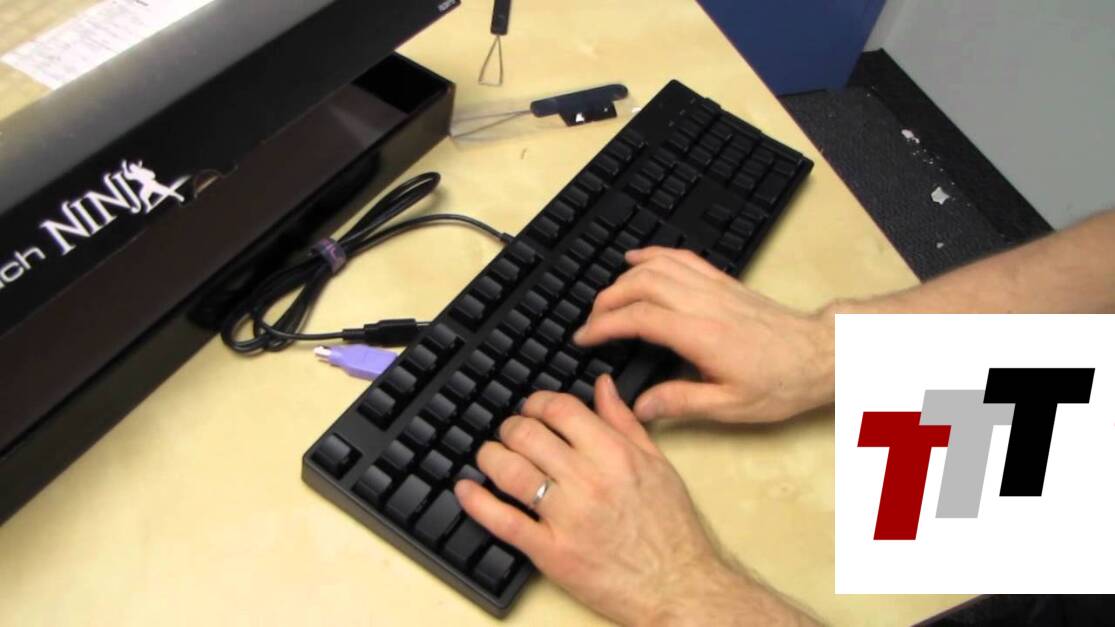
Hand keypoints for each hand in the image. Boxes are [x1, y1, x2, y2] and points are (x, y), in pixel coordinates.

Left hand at [455, 377, 810, 624]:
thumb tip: (602, 386)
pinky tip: (466, 490)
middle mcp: (589, 481)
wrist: (679, 586)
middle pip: (528, 435)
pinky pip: (503, 521)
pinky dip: (477, 502)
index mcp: (615, 455)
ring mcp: (567, 518)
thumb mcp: (657, 465)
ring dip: (490, 456)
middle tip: (508, 433)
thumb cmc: (671, 529)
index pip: (561, 409)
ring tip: (489, 456)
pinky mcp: (551, 552)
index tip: (531, 408)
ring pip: (510, 471)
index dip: (536, 402)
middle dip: (510, 428)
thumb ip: (624, 423)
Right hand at [573, 247, 833, 423]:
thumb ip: (681, 403)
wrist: (821, 354)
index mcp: (701, 336)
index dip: (604, 326)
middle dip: (607, 300)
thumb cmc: (781, 382)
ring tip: (605, 296)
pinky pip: (682, 257)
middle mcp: (704, 304)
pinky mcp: (724, 282)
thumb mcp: (732, 407)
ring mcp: (714, 288)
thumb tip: (640, 407)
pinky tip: (636, 258)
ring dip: (625, 277)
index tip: (583, 338)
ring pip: (658, 266)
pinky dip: (654, 254)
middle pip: (641, 285)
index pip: (639, 319)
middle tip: (590, 323)